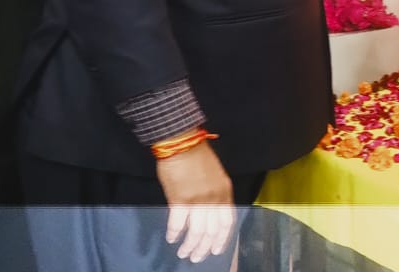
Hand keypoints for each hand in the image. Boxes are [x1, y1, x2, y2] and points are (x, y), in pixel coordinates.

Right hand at [155, 140, 234, 263]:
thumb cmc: (198, 156)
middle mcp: (214, 198)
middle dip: (204, 248)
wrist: (182, 142)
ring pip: (196, 232)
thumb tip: (209, 215)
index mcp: (225, 192)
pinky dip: (174, 233)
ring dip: (189, 245)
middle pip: (212, 231)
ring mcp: (197, 199)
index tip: (216, 250)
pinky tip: (171, 239)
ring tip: (183, 253)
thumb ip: (216, 195)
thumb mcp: (217, 176)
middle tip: (196, 258)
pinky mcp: (179, 198)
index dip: (222, 239)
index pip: (227, 223)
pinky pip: (178, 223)